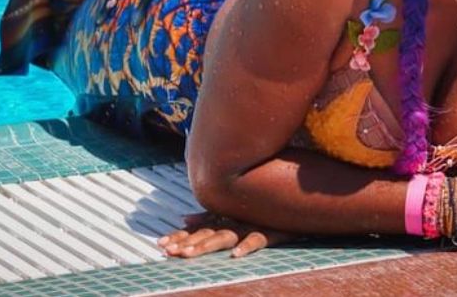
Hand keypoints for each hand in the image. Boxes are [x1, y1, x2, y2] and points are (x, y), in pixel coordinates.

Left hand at [157, 211, 293, 258]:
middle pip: (207, 233)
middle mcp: (235, 219)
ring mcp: (250, 224)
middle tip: (168, 252)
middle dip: (186, 243)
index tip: (161, 245)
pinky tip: (236, 255)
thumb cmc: (263, 209)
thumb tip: (183, 219)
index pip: (199, 229)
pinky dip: (247, 245)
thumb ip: (209, 216)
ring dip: (207, 245)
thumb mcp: (234, 212)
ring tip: (189, 254)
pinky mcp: (270, 230)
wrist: (296, 201)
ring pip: (226, 235)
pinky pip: (257, 238)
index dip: (180, 236)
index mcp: (226, 216)